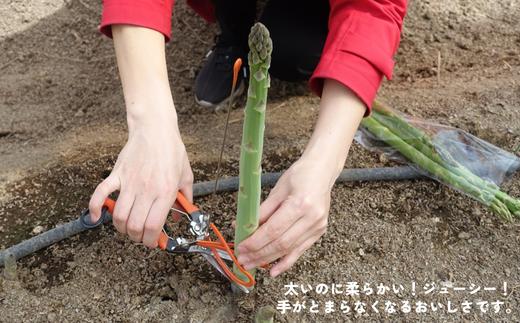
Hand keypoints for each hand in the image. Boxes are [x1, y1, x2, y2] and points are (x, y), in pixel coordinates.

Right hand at [89, 112, 192, 247]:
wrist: (155, 130)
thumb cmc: (172, 152)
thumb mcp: (186, 176)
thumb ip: (185, 199)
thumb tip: (181, 217)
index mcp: (165, 192)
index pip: (153, 226)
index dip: (151, 240)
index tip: (152, 242)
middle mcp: (146, 190)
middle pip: (134, 226)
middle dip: (136, 237)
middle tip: (140, 236)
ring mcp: (129, 182)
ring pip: (118, 216)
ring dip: (121, 227)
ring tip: (128, 227)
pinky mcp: (117, 174)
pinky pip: (100, 193)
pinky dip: (95, 208)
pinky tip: (97, 217)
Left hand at [237, 79, 365, 276]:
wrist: (322, 172)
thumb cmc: (300, 175)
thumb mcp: (278, 189)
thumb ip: (262, 210)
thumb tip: (244, 226)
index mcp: (300, 204)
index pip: (273, 229)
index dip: (255, 241)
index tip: (241, 246)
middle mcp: (311, 218)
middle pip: (281, 243)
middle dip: (259, 253)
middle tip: (242, 259)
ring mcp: (317, 226)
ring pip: (289, 249)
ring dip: (268, 259)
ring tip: (251, 264)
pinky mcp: (319, 232)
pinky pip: (300, 251)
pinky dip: (286, 262)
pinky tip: (273, 271)